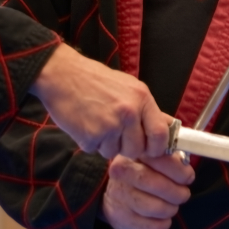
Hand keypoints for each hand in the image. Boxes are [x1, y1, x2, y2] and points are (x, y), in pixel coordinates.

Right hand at [33, 44, 173, 158]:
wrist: (61, 75)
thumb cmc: (94, 80)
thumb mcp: (128, 87)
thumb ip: (145, 109)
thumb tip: (166, 128)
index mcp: (141, 98)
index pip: (160, 133)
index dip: (157, 147)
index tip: (150, 150)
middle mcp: (128, 112)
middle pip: (137, 149)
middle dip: (126, 147)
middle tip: (114, 134)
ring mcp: (109, 126)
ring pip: (114, 152)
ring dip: (106, 144)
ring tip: (96, 123)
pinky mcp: (90, 136)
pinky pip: (95, 150)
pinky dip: (89, 142)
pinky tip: (84, 124)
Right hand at [102, 151, 193, 228]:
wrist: (114, 194)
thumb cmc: (141, 172)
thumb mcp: (152, 159)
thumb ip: (171, 160)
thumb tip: (186, 174)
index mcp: (133, 154)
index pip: (162, 161)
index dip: (180, 171)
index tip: (187, 177)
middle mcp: (121, 174)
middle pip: (159, 186)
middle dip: (178, 193)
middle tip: (183, 194)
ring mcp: (119, 197)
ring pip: (157, 209)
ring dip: (171, 209)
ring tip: (171, 205)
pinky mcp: (120, 218)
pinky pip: (152, 227)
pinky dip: (163, 224)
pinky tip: (161, 217)